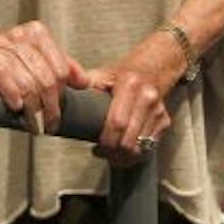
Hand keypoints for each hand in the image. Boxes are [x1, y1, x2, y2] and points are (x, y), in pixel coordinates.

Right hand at [0, 20, 87, 136]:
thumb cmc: (2, 58)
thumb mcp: (35, 58)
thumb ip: (61, 66)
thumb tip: (84, 82)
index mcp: (36, 34)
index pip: (60, 68)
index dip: (62, 94)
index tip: (59, 110)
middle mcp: (19, 37)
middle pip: (46, 77)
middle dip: (50, 107)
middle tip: (49, 124)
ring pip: (27, 80)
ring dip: (32, 109)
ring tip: (33, 124)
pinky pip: (2, 73)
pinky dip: (12, 92)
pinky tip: (16, 106)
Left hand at [87, 36, 181, 168]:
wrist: (154, 66)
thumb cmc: (124, 73)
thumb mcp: (103, 74)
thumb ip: (82, 83)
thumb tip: (58, 92)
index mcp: (130, 85)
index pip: (117, 123)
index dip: (106, 141)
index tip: (96, 147)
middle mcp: (148, 97)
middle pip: (129, 140)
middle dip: (113, 153)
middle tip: (102, 152)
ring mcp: (158, 110)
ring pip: (141, 148)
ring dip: (124, 157)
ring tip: (111, 153)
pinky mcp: (165, 121)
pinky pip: (150, 147)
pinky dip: (136, 154)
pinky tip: (124, 149)